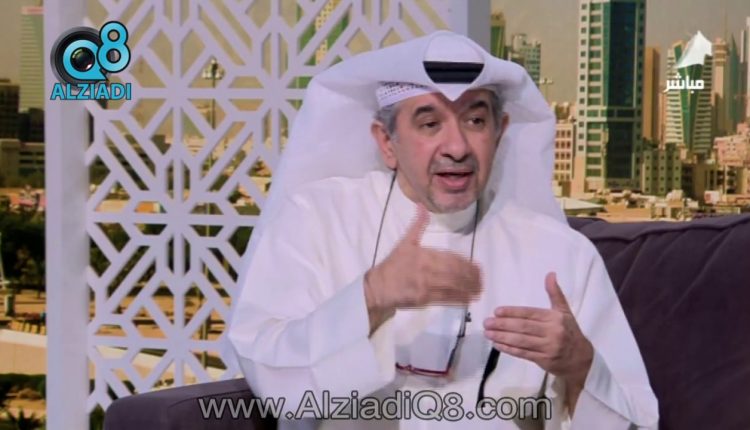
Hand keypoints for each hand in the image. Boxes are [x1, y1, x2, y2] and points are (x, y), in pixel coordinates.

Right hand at [365, 204, 481, 315]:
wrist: (378, 286)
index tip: (477, 267)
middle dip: (471, 277)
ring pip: (452, 286)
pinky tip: (468, 299)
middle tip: (481, 279)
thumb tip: (422, 206)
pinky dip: (459, 299)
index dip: (466, 263)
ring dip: (468, 288)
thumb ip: (417, 225)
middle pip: (455, 273)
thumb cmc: (394, 264)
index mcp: (424, 254)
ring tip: (479, 289)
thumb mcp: (405, 242)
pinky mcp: (423, 299)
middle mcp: (427, 269)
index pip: (451, 258)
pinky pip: (445, 299)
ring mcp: (425, 285)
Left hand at [482, 272, 592, 385]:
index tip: (497, 311)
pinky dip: (509, 349)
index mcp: (555, 318)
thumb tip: (550, 274)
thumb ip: (555, 293)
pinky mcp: (543, 361)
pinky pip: (523, 354)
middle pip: (523, 327)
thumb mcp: (564, 312)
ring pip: (521, 341)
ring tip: (488, 333)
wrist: (582, 359)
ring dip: (502, 337)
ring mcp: (547, 348)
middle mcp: (552, 332)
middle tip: (487, 322)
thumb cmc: (570, 332)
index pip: (530, 313)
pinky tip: (497, 345)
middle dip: (503, 325)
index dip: (512, 312)